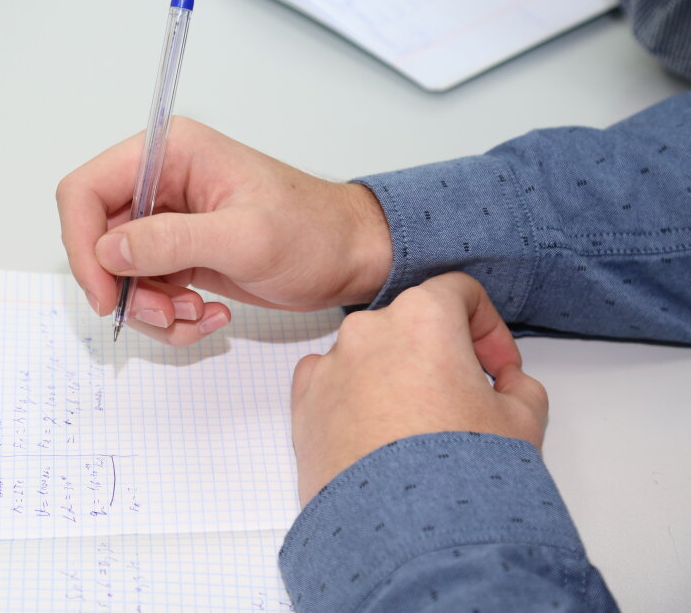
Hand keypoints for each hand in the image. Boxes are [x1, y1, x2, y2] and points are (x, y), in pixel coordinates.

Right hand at [56, 118, 391, 345]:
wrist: (350, 259)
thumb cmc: (315, 234)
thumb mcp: (246, 237)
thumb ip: (173, 241)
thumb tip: (109, 249)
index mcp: (169, 153)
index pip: (86, 190)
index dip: (82, 244)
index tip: (105, 294)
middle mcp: (160, 183)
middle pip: (97, 239)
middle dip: (123, 288)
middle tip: (164, 315)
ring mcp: (167, 222)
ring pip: (119, 274)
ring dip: (150, 309)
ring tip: (197, 317)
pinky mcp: (178, 255)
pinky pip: (146, 292)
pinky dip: (168, 317)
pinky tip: (208, 317)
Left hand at [291, 272, 547, 506]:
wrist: (403, 535)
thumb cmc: (460, 471)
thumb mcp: (524, 421)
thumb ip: (521, 385)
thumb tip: (507, 384)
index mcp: (421, 317)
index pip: (457, 292)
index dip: (487, 326)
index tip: (497, 366)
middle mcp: (367, 331)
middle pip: (410, 324)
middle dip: (440, 354)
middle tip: (464, 400)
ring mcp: (330, 367)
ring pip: (369, 355)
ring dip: (395, 378)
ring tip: (419, 431)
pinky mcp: (303, 405)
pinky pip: (331, 384)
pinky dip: (353, 398)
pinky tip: (377, 435)